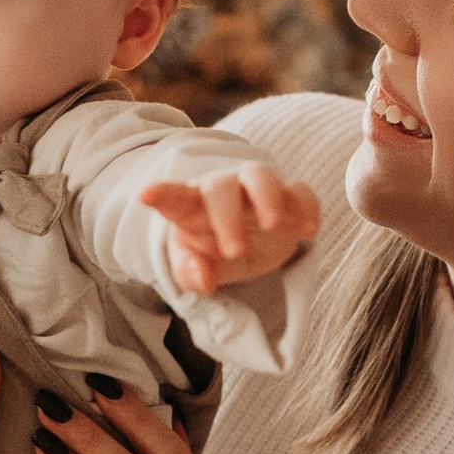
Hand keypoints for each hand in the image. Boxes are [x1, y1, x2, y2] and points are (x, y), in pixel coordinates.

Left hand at [137, 163, 320, 302]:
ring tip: (274, 225)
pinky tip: (307, 232)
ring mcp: (257, 191)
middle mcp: (223, 192)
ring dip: (268, 197)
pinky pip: (300, 190)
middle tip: (236, 250)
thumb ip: (191, 274)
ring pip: (260, 175)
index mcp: (191, 208)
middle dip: (228, 217)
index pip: (174, 198)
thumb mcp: (196, 269)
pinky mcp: (289, 197)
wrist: (249, 246)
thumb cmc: (212, 252)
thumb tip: (203, 277)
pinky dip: (305, 206)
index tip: (146, 195)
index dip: (161, 195)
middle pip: (221, 188)